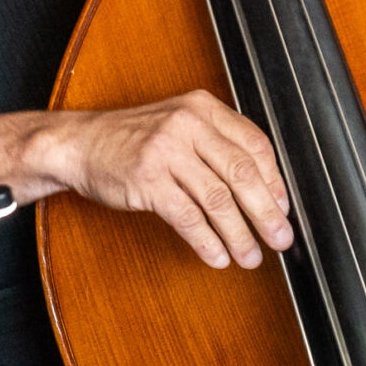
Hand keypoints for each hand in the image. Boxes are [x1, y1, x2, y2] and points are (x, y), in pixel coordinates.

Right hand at [50, 90, 292, 268]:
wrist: (81, 144)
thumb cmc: (135, 139)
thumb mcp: (180, 125)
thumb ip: (217, 145)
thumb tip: (265, 190)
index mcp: (203, 107)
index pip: (254, 144)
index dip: (274, 181)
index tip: (283, 208)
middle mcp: (188, 123)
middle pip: (242, 173)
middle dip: (266, 212)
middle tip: (281, 239)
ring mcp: (167, 150)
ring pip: (217, 199)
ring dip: (239, 235)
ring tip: (250, 257)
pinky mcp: (147, 179)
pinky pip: (188, 217)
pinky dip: (207, 242)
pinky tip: (218, 257)